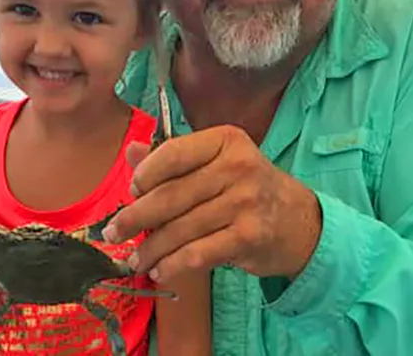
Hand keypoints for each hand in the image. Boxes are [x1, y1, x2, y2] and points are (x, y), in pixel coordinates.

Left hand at [102, 125, 321, 282]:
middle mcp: (237, 167)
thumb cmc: (248, 188)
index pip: (174, 153)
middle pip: (171, 195)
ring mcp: (245, 203)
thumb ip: (174, 158)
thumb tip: (131, 150)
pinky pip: (198, 253)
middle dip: (135, 218)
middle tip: (113, 232)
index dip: (145, 174)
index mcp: (226, 141)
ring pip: (181, 229)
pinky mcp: (249, 237)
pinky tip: (161, 270)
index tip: (130, 190)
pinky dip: (174, 265)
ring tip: (135, 259)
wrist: (299, 221)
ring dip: (151, 248)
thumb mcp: (217, 163)